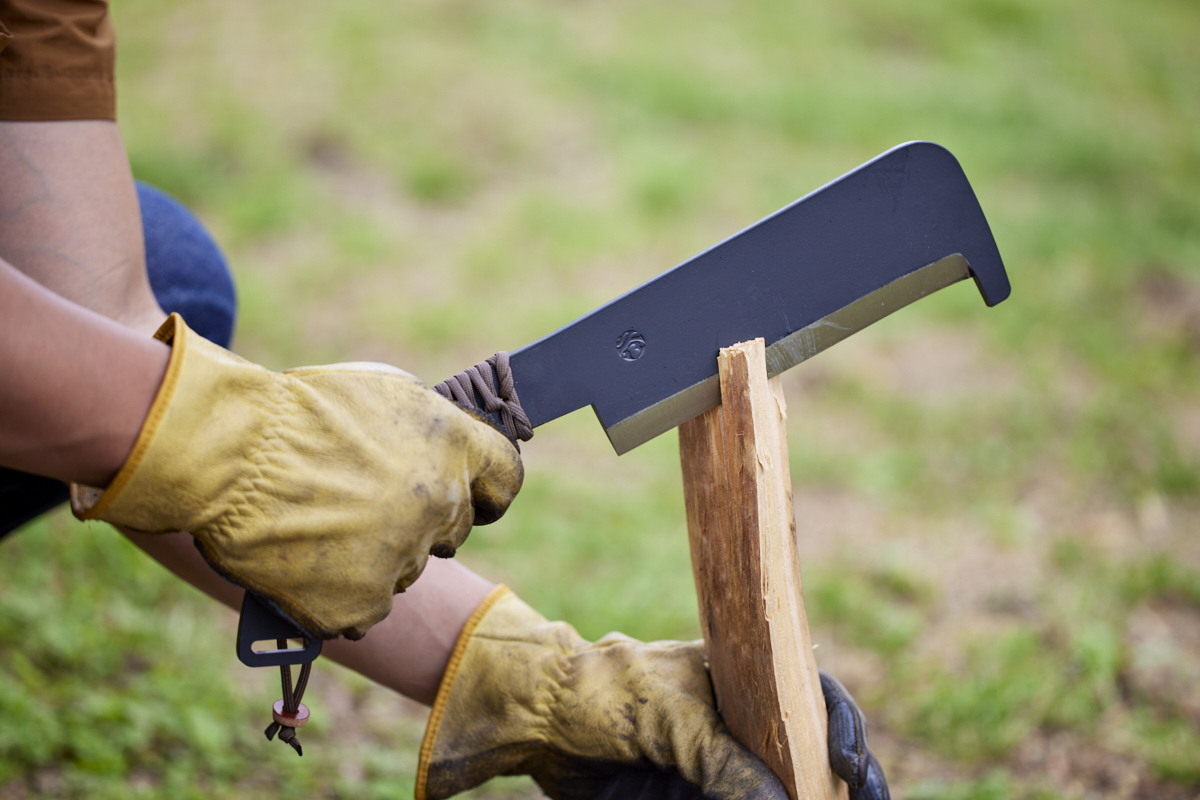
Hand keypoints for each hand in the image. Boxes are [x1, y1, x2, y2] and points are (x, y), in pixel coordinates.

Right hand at [72, 314, 522, 639]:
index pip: (505, 479)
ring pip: (405, 568)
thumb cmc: (297, 413)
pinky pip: (363, 607)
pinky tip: (307, 565)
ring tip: (320, 527)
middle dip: (419, 520)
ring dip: (375, 556)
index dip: (487, 490)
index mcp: (453, 447)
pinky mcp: (361, 602)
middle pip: (452, 529)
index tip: (473, 497)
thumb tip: (445, 453)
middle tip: (367, 507)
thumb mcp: (380, 392)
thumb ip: (429, 429)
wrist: (229, 453)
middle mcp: (441, 504)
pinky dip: (338, 595)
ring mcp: (404, 557)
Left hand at [417, 587, 889, 799]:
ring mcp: (720, 766)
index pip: (813, 697)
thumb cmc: (602, 691)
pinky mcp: (693, 796)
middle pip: (808, 755)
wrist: (535, 721)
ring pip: (778, 788)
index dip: (841, 729)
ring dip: (802, 795)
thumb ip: (724, 761)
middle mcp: (742, 725)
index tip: (845, 764)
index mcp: (743, 681)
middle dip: (839, 782)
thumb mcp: (668, 718)